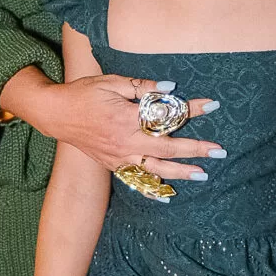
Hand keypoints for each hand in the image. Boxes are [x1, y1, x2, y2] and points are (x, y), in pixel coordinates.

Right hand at [8, 70, 225, 182]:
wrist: (57, 114)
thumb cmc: (84, 93)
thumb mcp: (111, 82)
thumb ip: (141, 86)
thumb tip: (171, 87)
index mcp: (126, 116)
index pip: (166, 114)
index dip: (191, 109)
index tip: (212, 105)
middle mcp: (125, 140)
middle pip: (167, 146)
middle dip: (195, 149)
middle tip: (218, 150)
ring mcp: (119, 156)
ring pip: (155, 168)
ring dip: (181, 172)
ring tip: (203, 174)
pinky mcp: (113, 165)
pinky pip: (137, 179)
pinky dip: (154, 186)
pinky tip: (169, 194)